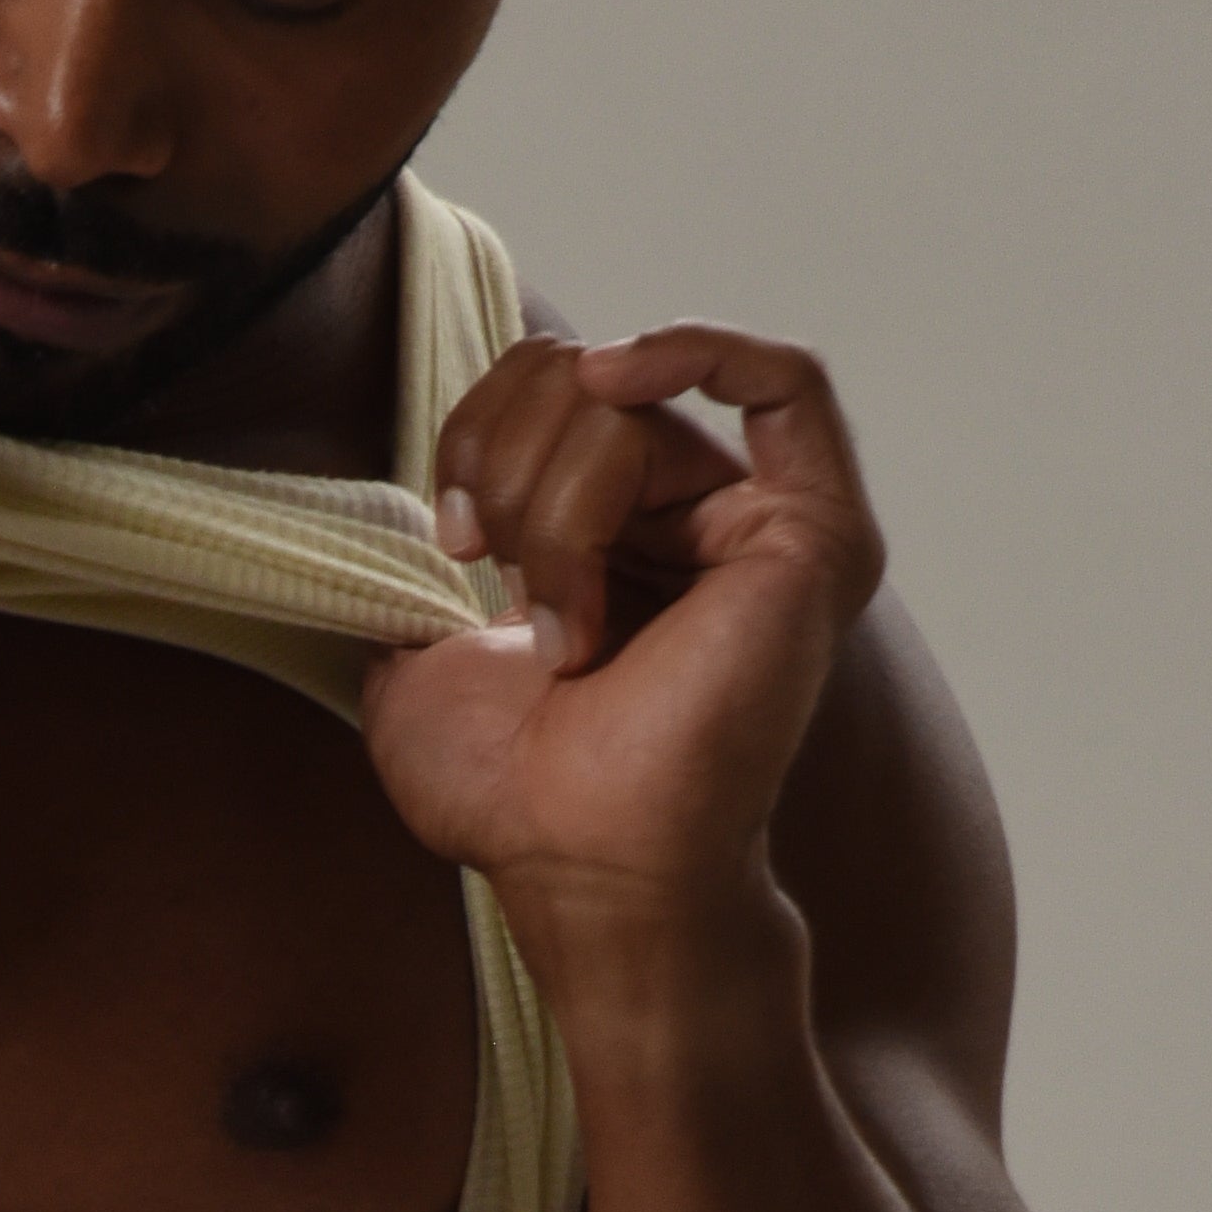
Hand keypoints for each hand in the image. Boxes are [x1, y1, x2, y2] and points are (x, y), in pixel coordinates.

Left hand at [362, 326, 885, 968]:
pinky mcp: (813, 538)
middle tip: (497, 569)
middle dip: (508, 460)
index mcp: (618, 544)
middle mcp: (696, 526)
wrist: (581, 861)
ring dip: (556, 509)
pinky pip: (784, 382)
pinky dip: (693, 350)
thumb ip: (417, 590)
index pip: (550, 398)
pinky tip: (614, 380)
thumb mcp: (420, 669)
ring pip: (627, 411)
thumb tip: (398, 534)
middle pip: (582, 386)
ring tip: (568, 629)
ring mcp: (763, 530)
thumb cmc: (516, 796)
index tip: (451, 537)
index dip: (481, 432)